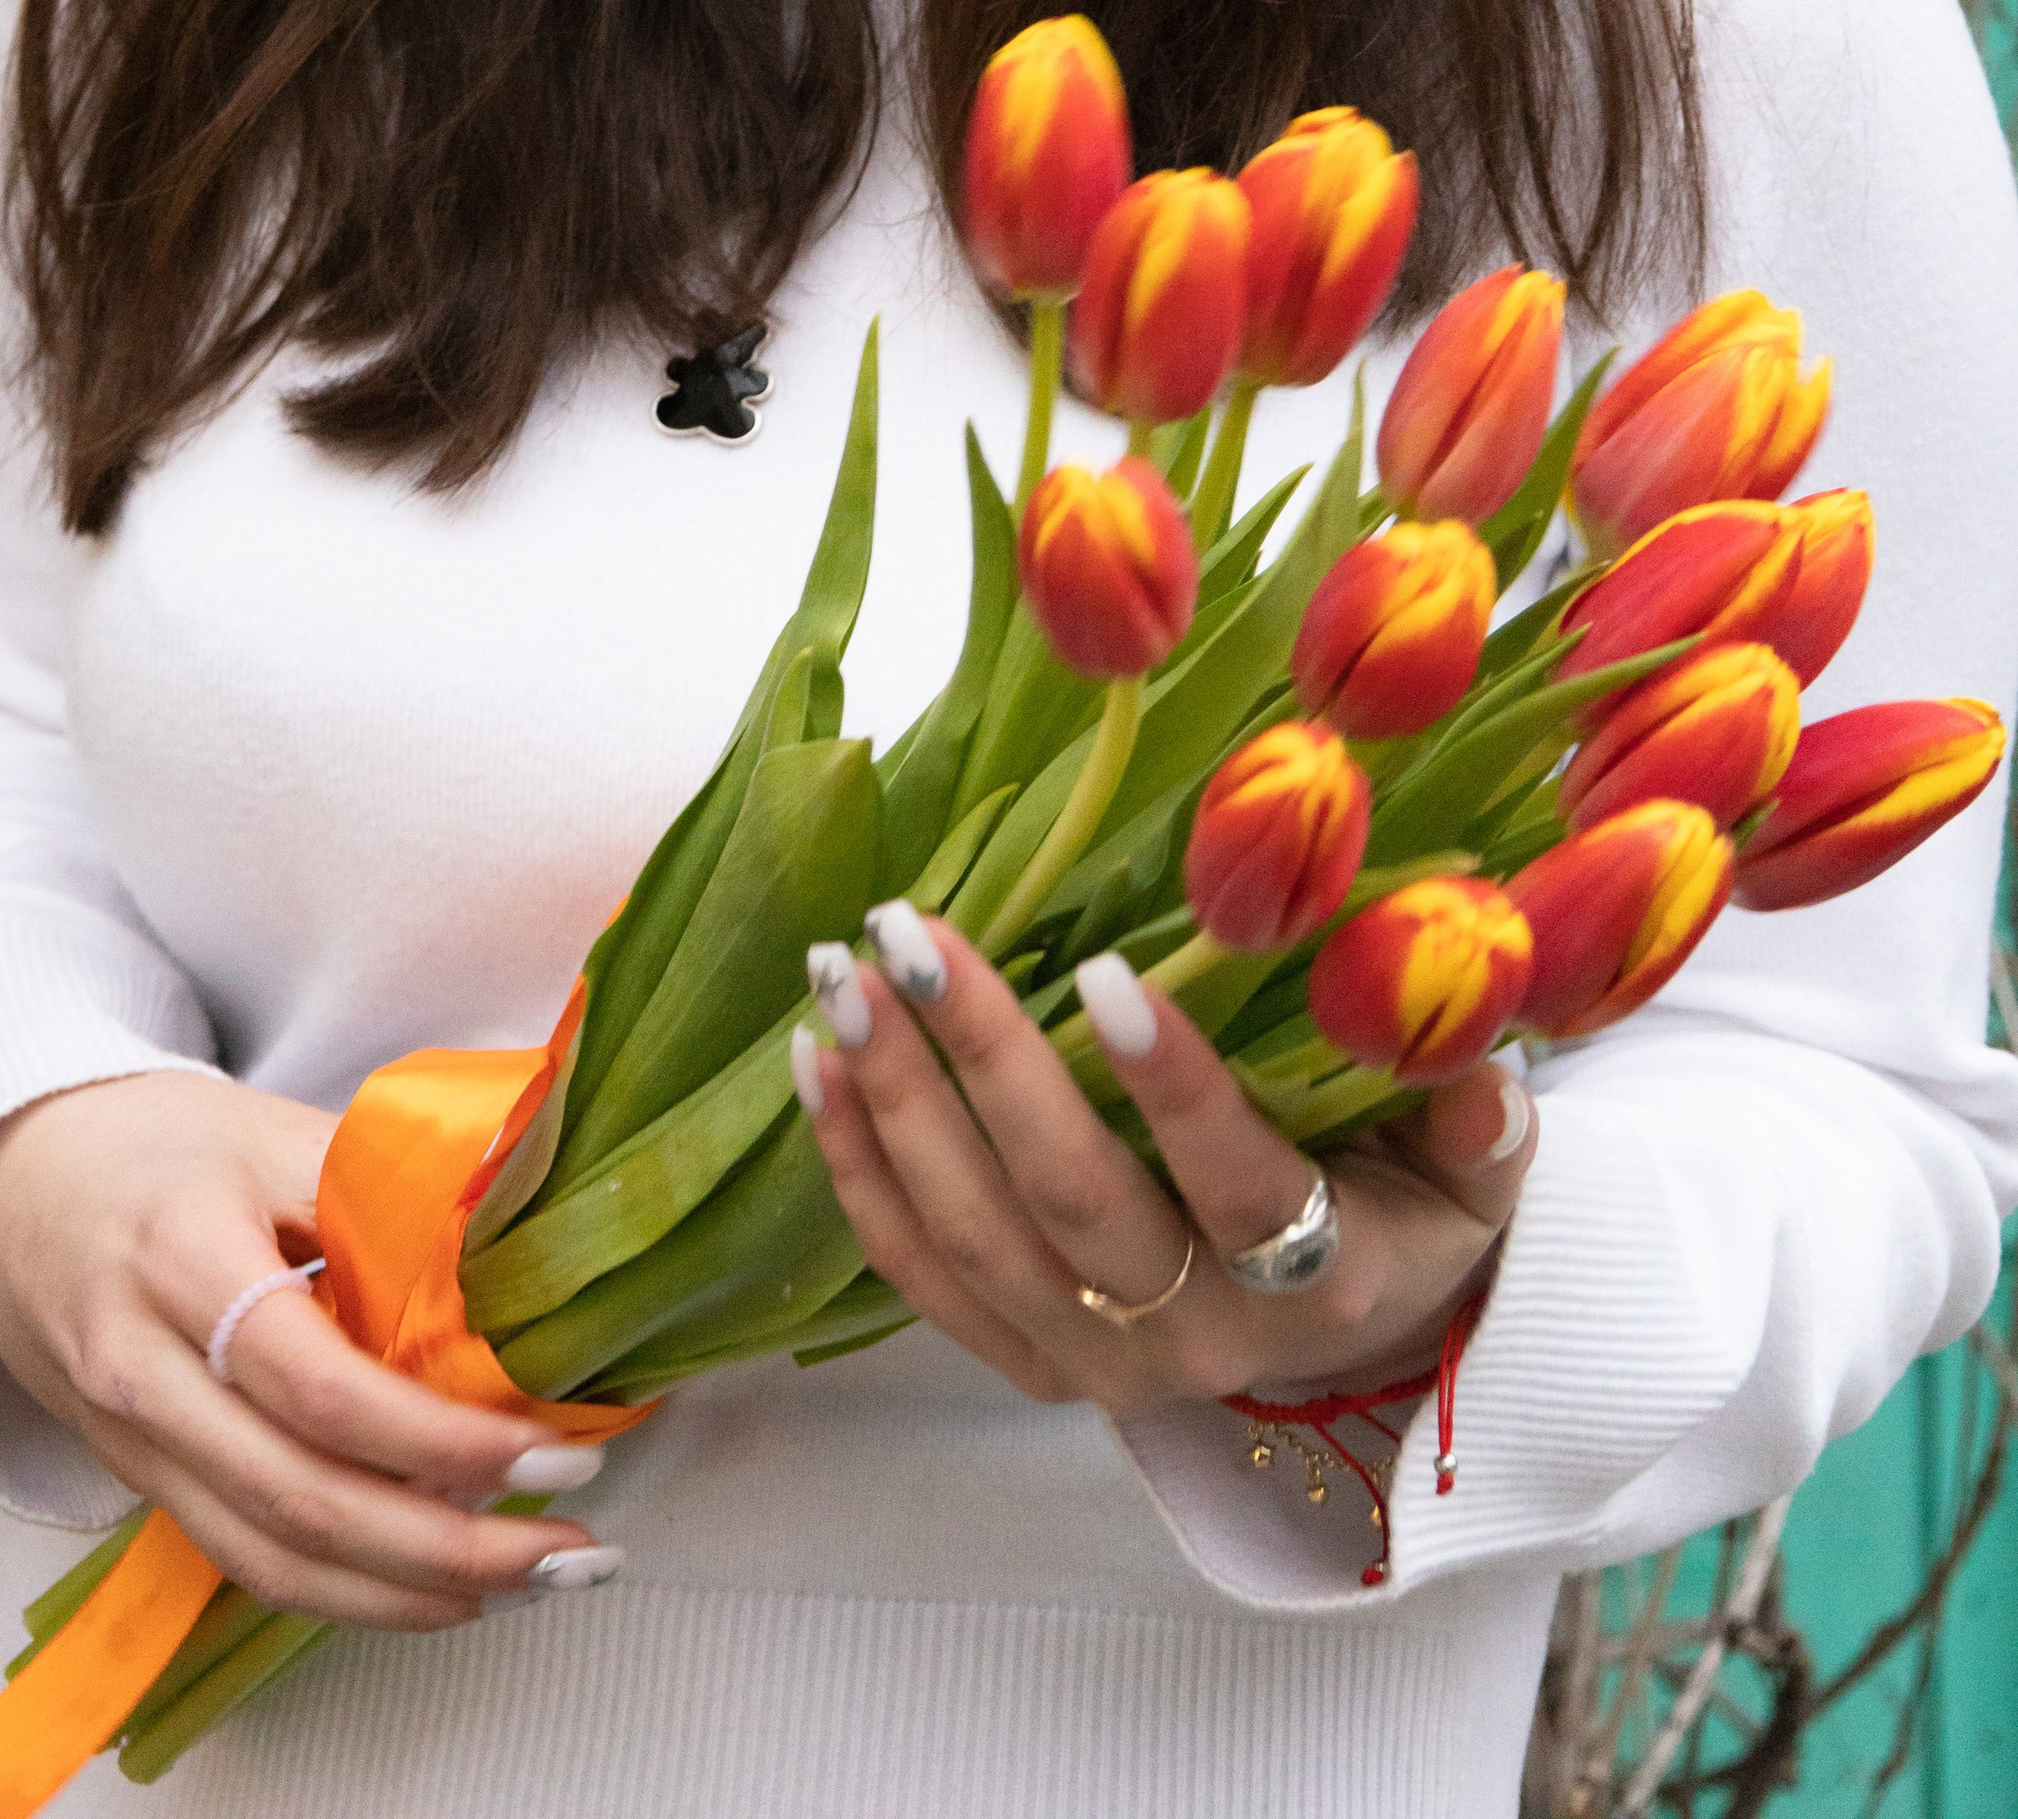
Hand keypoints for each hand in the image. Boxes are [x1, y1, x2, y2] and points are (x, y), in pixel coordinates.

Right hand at [0, 1069, 609, 1625]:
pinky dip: (351, 1592)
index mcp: (185, 1263)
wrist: (10, 1181)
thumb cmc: (159, 1144)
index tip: (551, 1452)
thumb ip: (383, 1192)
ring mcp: (134, 1447)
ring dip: (410, 1597)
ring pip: (274, 1562)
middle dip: (448, 1548)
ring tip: (528, 1582)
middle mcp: (146, 1375)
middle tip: (569, 1549)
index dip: (441, 1440)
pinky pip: (249, 1561)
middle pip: (301, 1503)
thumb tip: (521, 1238)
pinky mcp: (142, 1485)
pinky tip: (439, 1587)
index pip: (320, 1388)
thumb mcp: (270, 1132)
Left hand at [794, 912, 1534, 1409]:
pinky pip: (919, 1279)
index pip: (1237, 1188)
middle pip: (1070, 1206)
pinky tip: (816, 1063)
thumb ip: (1478, 1119)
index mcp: (1319, 1278)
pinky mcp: (1030, 1364)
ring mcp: (1099, 1365)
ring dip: (896, 1105)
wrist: (1352, 1332)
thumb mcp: (1474, 1173)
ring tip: (843, 980)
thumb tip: (1482, 1059)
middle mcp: (1198, 1340)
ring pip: (973, 1241)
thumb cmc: (1406, 1206)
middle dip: (981, 1062)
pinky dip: (857, 1172)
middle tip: (911, 934)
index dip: (1175, 1090)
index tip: (1106, 973)